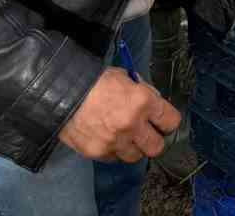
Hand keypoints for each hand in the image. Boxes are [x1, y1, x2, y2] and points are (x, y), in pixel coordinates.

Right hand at [58, 68, 179, 162]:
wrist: (62, 94)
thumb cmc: (96, 82)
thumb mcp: (126, 77)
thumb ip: (145, 91)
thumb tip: (156, 104)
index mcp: (142, 102)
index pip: (172, 121)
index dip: (168, 121)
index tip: (163, 121)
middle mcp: (132, 125)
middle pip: (157, 147)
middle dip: (154, 140)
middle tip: (146, 133)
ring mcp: (115, 142)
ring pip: (136, 156)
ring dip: (133, 147)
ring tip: (124, 136)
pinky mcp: (98, 153)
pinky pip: (114, 158)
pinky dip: (114, 151)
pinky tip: (107, 137)